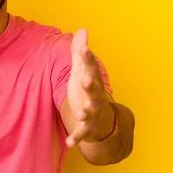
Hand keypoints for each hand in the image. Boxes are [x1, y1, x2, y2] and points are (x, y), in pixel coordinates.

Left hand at [66, 29, 115, 146]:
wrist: (103, 122)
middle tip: (85, 79)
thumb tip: (82, 29)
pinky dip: (77, 138)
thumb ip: (80, 53)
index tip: (83, 47)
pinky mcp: (87, 129)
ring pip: (91, 112)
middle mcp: (96, 97)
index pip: (90, 67)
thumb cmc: (89, 92)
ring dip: (86, 112)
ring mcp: (93, 113)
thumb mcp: (82, 71)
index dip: (87, 57)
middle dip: (91, 84)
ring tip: (81, 112)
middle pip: (95, 89)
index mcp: (93, 81)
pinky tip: (69, 143)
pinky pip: (82, 134)